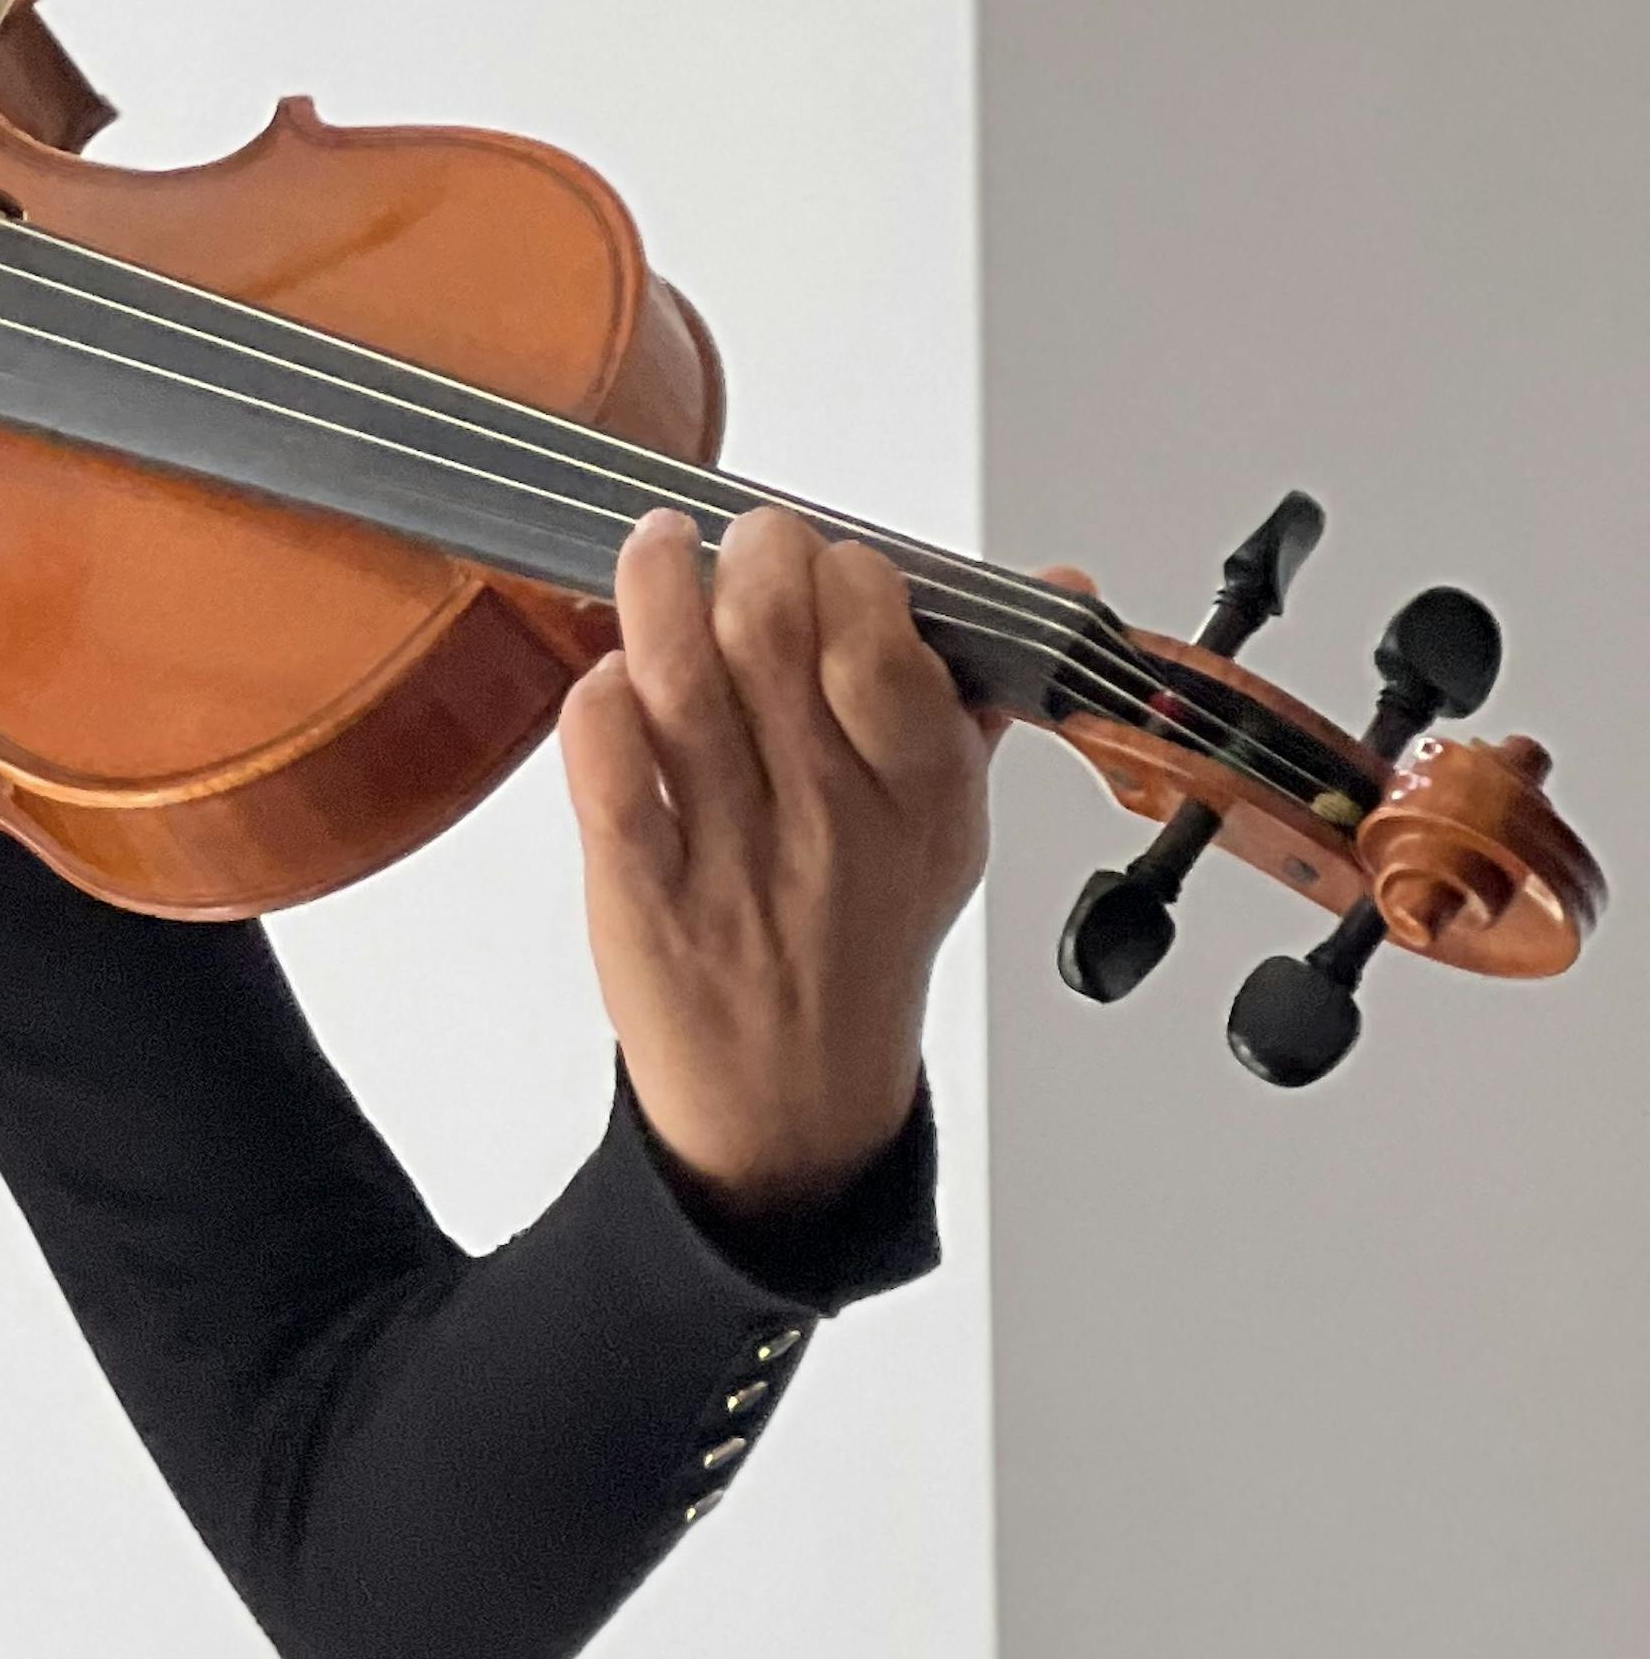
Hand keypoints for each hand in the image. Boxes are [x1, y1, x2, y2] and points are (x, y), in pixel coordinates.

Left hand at [558, 504, 995, 1214]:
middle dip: (749, 555)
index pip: (885, 636)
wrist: (791, 1110)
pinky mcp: (639, 891)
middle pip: (774, 632)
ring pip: (682, 679)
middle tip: (737, 547)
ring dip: (658, 588)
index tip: (825, 565)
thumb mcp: (947, 833)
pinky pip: (608, 766)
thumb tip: (1056, 590)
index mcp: (920, 795)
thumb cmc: (857, 948)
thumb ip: (980, 700)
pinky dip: (602, 696)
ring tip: (655, 550)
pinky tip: (614, 674)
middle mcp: (830, 819)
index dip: (845, 570)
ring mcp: (731, 856)